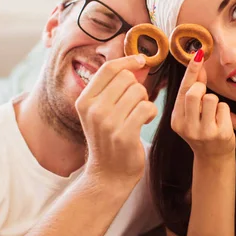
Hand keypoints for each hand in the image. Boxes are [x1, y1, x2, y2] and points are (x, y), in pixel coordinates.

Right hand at [75, 55, 157, 187]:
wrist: (108, 175)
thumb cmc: (109, 138)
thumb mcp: (102, 111)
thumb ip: (116, 86)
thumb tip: (139, 62)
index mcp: (84, 100)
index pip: (109, 68)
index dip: (128, 60)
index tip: (142, 61)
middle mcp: (93, 110)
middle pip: (127, 78)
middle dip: (138, 88)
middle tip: (135, 104)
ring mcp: (107, 123)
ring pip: (139, 92)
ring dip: (145, 102)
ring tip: (138, 115)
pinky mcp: (124, 135)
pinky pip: (147, 108)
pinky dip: (151, 113)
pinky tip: (143, 122)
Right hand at [171, 49, 235, 160]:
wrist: (213, 158)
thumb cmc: (202, 131)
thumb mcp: (193, 114)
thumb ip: (194, 91)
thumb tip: (199, 64)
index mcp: (177, 120)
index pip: (183, 90)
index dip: (191, 71)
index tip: (199, 53)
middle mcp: (187, 127)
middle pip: (195, 93)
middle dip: (202, 89)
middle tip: (204, 97)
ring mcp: (204, 132)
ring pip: (212, 99)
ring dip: (215, 102)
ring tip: (213, 114)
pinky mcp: (220, 135)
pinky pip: (224, 108)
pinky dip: (225, 112)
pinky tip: (221, 122)